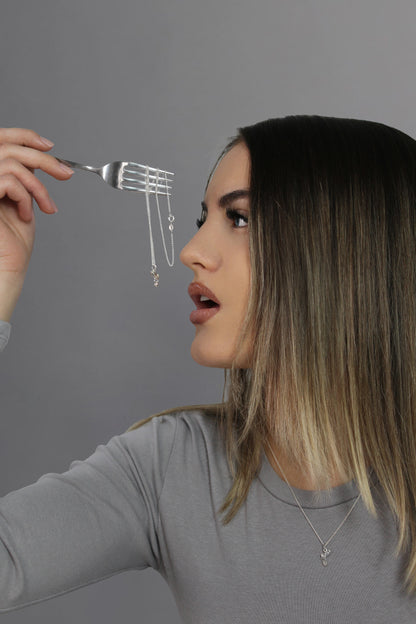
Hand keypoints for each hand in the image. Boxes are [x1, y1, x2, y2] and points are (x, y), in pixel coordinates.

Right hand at [0, 128, 72, 318]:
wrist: (6, 266)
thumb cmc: (12, 240)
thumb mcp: (21, 200)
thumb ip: (23, 177)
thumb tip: (38, 157)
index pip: (2, 139)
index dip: (25, 136)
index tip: (49, 146)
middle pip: (10, 148)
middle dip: (44, 160)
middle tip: (67, 174)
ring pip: (14, 165)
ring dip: (38, 187)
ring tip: (46, 207)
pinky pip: (10, 182)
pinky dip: (26, 197)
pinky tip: (27, 216)